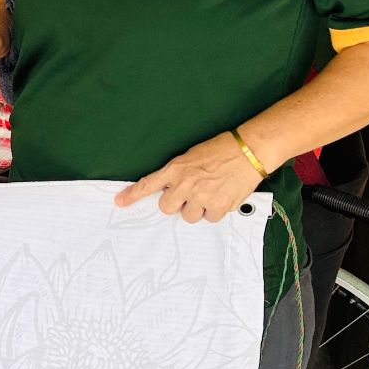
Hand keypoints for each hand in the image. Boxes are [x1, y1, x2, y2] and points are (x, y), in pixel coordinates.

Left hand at [115, 132, 266, 223]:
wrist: (248, 151)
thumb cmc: (221, 150)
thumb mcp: (191, 156)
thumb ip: (178, 173)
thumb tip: (171, 189)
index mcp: (176, 169)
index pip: (148, 184)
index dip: (132, 195)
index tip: (120, 202)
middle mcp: (185, 185)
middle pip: (167, 208)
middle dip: (176, 204)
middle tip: (189, 195)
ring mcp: (201, 197)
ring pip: (189, 216)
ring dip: (197, 209)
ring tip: (210, 193)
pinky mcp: (219, 207)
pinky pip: (210, 218)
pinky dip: (215, 211)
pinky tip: (222, 196)